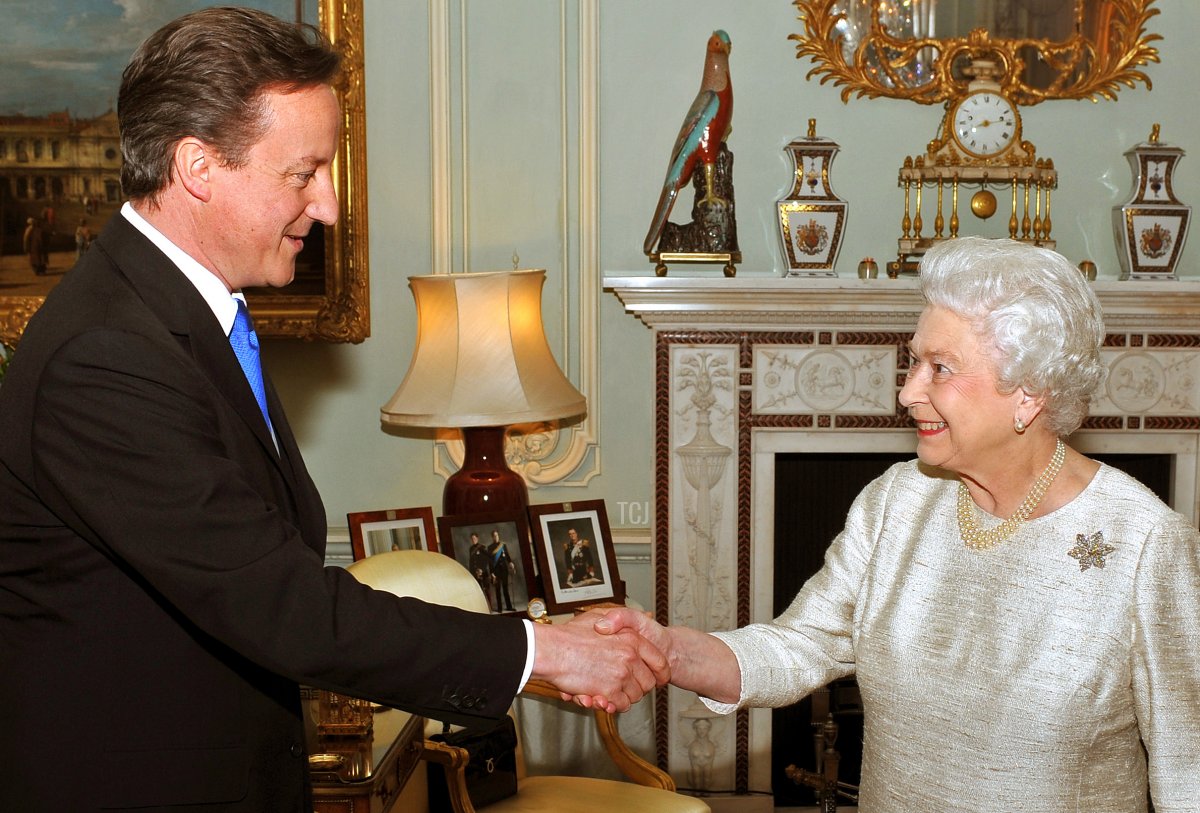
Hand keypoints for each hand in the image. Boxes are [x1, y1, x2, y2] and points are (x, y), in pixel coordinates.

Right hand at [530, 610, 668, 712]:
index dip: (660, 673)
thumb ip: (619, 619)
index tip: (658, 678)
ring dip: (625, 696)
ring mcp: (621, 674)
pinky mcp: (609, 691)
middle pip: (649, 682)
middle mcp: (630, 656)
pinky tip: (604, 697)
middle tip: (627, 686)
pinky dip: (613, 705)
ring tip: (612, 691)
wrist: (551, 650)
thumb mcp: (599, 616)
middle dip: (639, 687)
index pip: (660, 661)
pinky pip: (620, 705)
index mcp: (631, 638)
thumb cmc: (569, 634)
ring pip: (635, 696)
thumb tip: (636, 620)